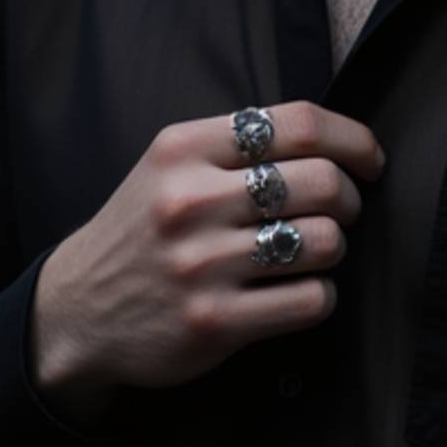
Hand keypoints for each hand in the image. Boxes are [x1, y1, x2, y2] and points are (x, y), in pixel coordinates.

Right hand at [30, 101, 386, 419]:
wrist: (77, 310)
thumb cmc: (144, 230)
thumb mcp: (171, 167)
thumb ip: (239, 147)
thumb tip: (338, 143)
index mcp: (184, 149)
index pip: (299, 124)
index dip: (354, 140)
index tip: (369, 161)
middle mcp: (190, 201)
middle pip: (323, 183)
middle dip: (348, 200)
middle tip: (339, 214)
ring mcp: (201, 264)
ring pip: (325, 242)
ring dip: (333, 250)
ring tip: (309, 254)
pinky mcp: (213, 321)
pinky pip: (311, 300)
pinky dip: (319, 296)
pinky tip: (296, 292)